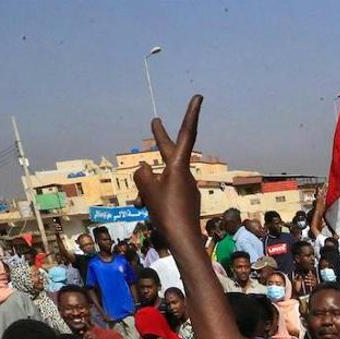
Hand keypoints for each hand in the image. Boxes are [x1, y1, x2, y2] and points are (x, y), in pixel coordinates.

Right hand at [133, 95, 202, 248]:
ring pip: (160, 181)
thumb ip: (142, 174)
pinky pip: (164, 194)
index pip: (186, 134)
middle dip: (159, 139)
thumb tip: (144, 168)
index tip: (198, 97)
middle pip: (170, 152)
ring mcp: (185, 187)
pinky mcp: (184, 201)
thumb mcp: (147, 190)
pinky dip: (153, 198)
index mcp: (179, 166)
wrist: (184, 240)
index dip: (191, 114)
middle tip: (154, 122)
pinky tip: (148, 209)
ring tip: (141, 203)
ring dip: (146, 188)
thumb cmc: (166, 213)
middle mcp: (185, 174)